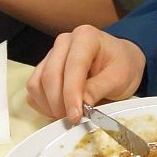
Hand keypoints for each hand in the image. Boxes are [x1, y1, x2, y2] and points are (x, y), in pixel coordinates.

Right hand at [26, 25, 146, 123]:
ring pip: (37, 83)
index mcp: (85, 37)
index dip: (71, 94)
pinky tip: (60, 110)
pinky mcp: (44, 68)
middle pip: (50, 76)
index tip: (75, 116)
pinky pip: (34, 89)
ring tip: (68, 115)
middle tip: (73, 119)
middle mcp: (64, 42)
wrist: (120, 61)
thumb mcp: (120, 78)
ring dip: (49, 105)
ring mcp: (51, 55)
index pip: (72, 67)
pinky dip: (43, 104)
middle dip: (59, 103)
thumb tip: (81, 105)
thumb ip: (99, 88)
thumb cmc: (122, 66)